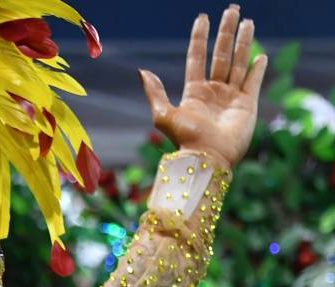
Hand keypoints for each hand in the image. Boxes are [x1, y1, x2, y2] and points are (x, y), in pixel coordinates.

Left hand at [139, 4, 267, 168]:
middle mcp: (213, 91)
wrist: (207, 157)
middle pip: (221, 54)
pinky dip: (256, 68)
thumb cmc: (184, 138)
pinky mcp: (247, 105)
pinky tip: (260, 55)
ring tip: (247, 22)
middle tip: (233, 9)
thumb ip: (154, 92)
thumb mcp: (163, 114)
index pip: (197, 57)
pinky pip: (253, 82)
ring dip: (243, 42)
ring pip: (238, 63)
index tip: (203, 17)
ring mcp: (231, 97)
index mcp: (193, 91)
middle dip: (226, 31)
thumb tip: (142, 70)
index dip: (200, 37)